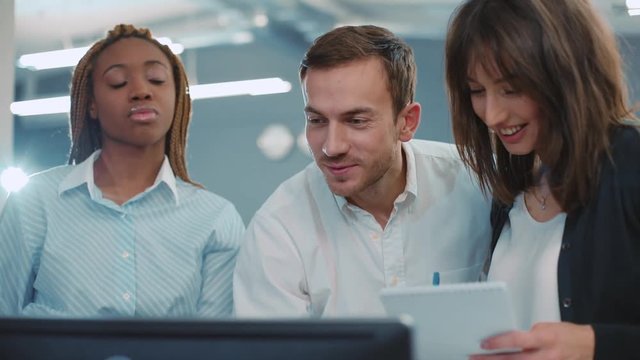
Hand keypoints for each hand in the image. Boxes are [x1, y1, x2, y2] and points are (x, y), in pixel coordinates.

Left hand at [468, 322, 594, 359]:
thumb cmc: (566, 335)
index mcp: (545, 338)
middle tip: (475, 357)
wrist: (590, 346)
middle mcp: (546, 355)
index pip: (517, 340)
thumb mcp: (545, 328)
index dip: (498, 342)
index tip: (483, 343)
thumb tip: (507, 342)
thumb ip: (527, 337)